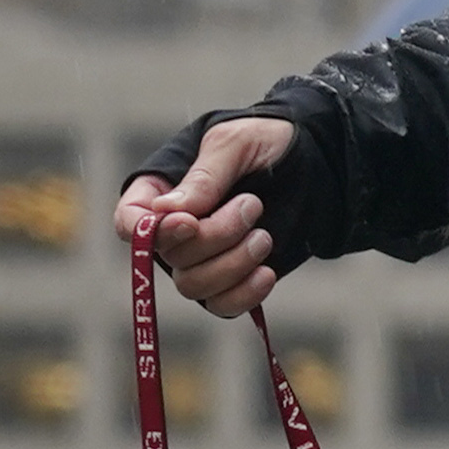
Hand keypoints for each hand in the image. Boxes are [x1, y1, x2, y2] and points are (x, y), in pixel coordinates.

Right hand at [120, 117, 295, 321]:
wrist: (318, 163)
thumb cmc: (268, 142)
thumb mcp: (237, 143)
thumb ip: (204, 175)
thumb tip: (167, 212)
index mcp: (160, 190)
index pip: (130, 223)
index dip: (151, 232)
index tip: (188, 223)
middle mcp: (174, 231)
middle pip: (169, 256)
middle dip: (214, 237)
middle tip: (252, 205)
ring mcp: (203, 259)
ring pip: (193, 285)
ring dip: (232, 265)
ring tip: (264, 236)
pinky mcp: (233, 279)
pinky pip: (221, 306)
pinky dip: (243, 294)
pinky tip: (267, 273)